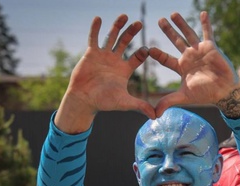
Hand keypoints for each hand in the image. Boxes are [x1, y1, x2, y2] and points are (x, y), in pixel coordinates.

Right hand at [55, 15, 154, 132]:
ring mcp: (103, 55)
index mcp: (125, 70)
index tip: (148, 48)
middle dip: (132, 33)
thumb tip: (155, 116)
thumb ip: (140, 106)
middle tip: (140, 23)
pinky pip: (93, 38)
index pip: (137, 57)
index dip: (143, 52)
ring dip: (117, 26)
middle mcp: (115, 60)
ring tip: (124, 15)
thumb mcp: (124, 102)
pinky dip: (95, 29)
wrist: (84, 100)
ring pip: (111, 37)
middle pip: (125, 42)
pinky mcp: (91, 53)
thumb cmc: (104, 102)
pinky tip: (98, 18)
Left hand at [149, 11, 239, 115]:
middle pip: (176, 41)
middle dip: (168, 31)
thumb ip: (168, 102)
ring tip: (173, 14)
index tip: (148, 49)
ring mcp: (199, 51)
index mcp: (181, 67)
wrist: (223, 92)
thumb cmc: (205, 94)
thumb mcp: (183, 97)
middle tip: (159, 21)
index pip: (166, 58)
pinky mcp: (211, 48)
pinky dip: (206, 23)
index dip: (157, 54)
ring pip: (188, 34)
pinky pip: (208, 33)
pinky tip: (203, 13)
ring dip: (181, 24)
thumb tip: (153, 114)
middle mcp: (189, 57)